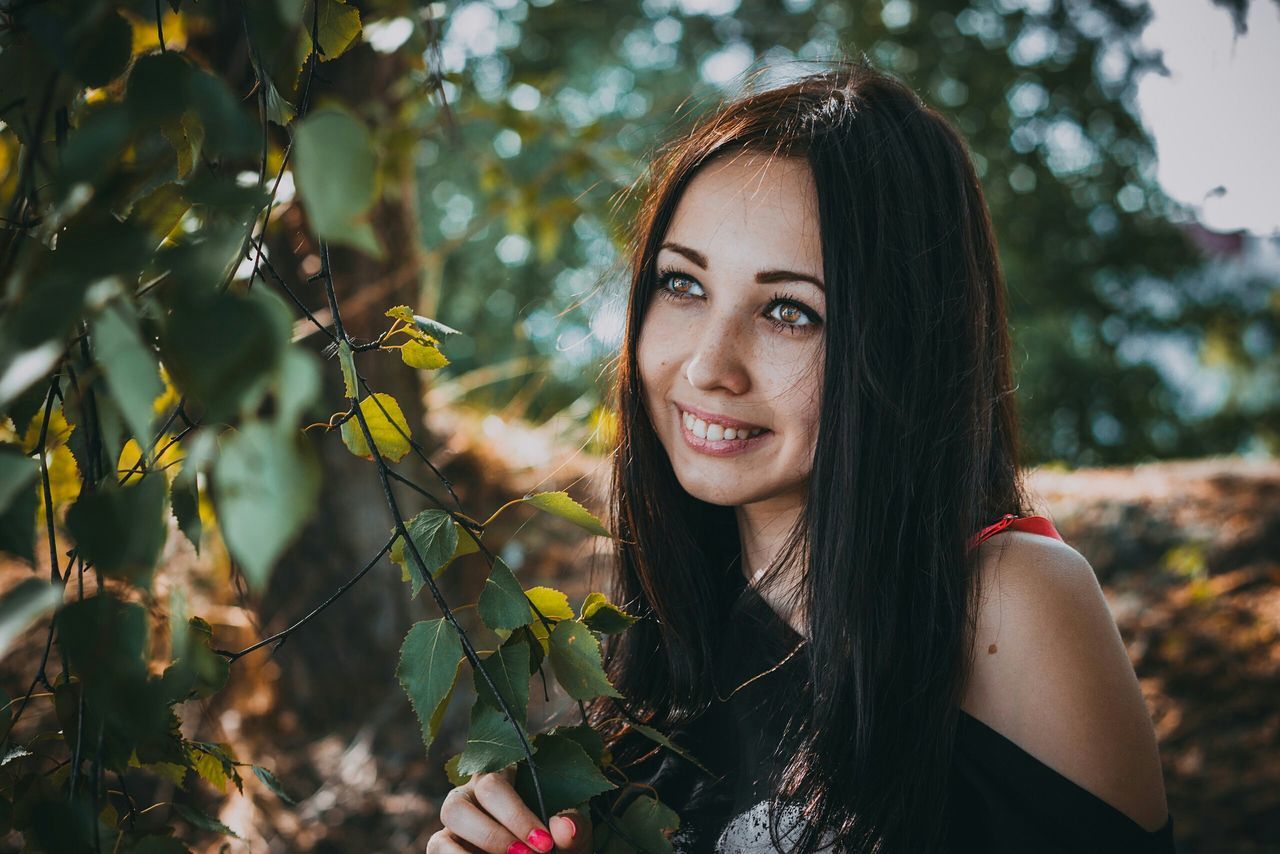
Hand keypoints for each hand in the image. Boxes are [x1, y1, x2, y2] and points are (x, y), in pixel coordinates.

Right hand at [428, 766, 591, 852]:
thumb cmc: (557, 844)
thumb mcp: (572, 838)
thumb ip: (574, 829)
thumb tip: (563, 828)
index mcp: (500, 778)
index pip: (495, 784)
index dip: (516, 815)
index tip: (544, 843)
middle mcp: (470, 796)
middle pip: (458, 804)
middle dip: (491, 835)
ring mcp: (454, 826)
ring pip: (444, 830)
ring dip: (473, 850)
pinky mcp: (444, 848)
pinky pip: (438, 852)